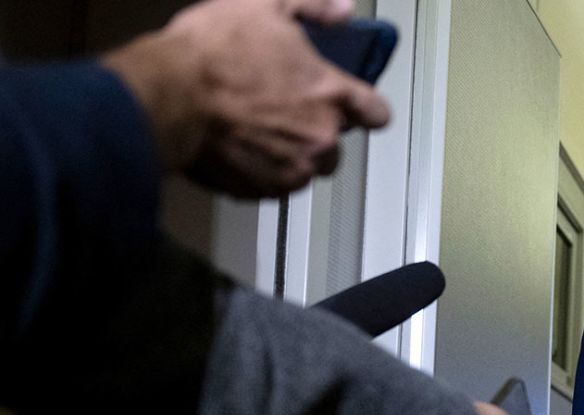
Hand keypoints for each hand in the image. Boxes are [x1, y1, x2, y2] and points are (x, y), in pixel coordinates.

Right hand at [103, 0, 390, 197]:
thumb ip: (313, 7)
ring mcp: (294, 169)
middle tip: (282, 112)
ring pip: (305, 168)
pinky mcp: (262, 191)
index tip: (353, 107)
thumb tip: (345, 11)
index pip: (377, 114)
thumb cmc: (216, 48)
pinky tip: (237, 150)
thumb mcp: (265, 4)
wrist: (169, 97)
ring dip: (290, 155)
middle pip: (336, 144)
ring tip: (256, 133)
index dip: (366, 110)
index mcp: (332, 94)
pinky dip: (260, 172)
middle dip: (316, 131)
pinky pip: (272, 185)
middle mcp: (322, 138)